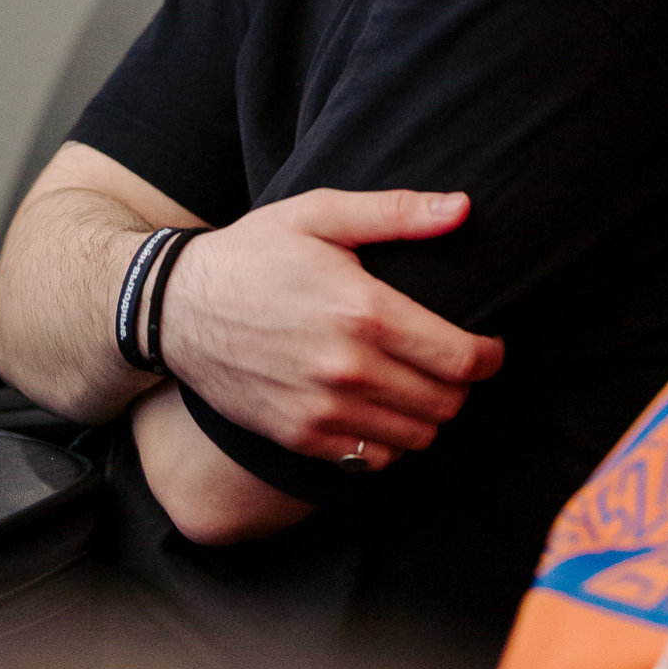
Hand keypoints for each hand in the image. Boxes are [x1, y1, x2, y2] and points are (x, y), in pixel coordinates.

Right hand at [160, 188, 503, 469]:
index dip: (489, 356)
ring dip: (429, 414)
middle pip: (446, 402)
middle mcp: (348, 369)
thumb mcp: (321, 214)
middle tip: (452, 362)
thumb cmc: (256, 252)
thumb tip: (463, 208)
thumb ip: (397, 213)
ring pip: (416, 436)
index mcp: (365, 311)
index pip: (460, 357)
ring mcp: (322, 410)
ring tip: (418, 384)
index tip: (490, 347)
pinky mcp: (299, 437)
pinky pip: (373, 459)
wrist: (177, 307)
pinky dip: (389, 441)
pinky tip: (380, 408)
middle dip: (462, 384)